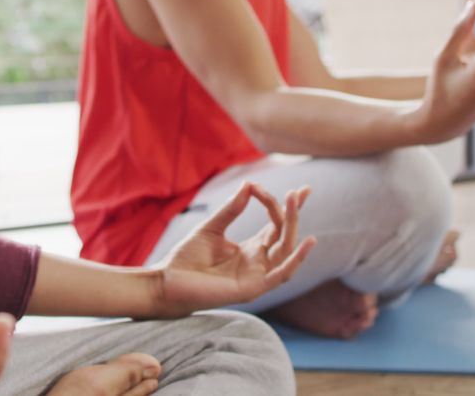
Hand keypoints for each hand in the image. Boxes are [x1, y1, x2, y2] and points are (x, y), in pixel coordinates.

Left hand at [151, 182, 316, 317]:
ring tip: (296, 202)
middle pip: (284, 235)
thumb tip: (248, 185)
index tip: (279, 187)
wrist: (168, 282)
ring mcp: (257, 276)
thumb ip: (230, 210)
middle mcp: (258, 262)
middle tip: (298, 191)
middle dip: (293, 212)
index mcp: (250, 249)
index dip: (282, 206)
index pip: (276, 226)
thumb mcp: (211, 228)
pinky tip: (306, 241)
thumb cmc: (187, 258)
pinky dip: (295, 259)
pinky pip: (280, 275)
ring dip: (293, 226)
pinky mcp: (252, 289)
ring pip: (286, 250)